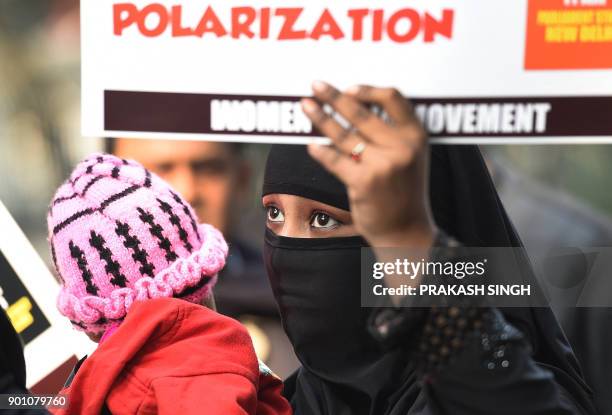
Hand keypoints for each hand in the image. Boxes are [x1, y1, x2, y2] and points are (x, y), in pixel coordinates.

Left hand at [302, 82, 434, 248]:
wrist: (405, 230)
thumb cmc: (403, 191)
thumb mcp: (410, 157)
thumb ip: (391, 133)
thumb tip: (355, 105)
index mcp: (416, 136)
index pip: (392, 98)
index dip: (368, 89)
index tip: (349, 88)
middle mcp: (401, 147)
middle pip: (361, 112)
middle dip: (334, 97)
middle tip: (316, 85)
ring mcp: (382, 165)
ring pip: (343, 134)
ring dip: (320, 117)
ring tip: (306, 105)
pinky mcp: (363, 182)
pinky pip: (335, 160)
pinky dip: (321, 151)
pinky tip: (312, 145)